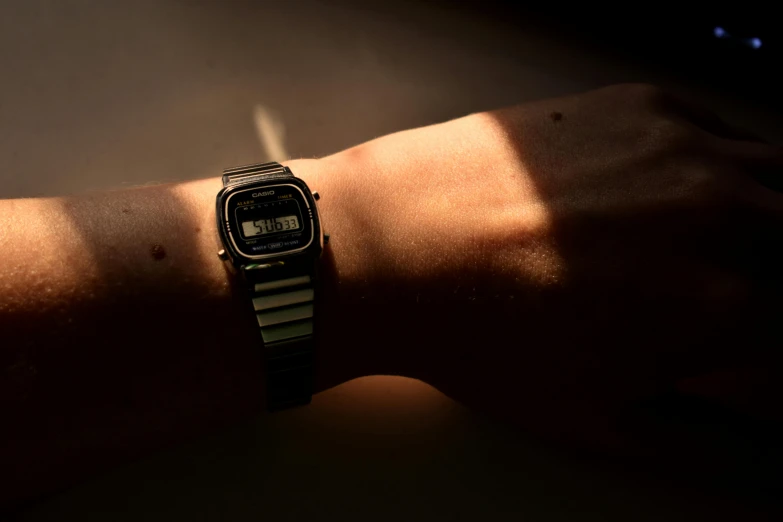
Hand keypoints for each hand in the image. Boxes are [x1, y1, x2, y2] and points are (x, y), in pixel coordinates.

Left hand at [321, 84, 782, 451]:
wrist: (396, 246)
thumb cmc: (480, 336)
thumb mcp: (595, 420)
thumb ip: (706, 445)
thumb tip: (761, 466)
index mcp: (722, 307)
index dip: (775, 365)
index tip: (752, 365)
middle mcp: (720, 215)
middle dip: (776, 285)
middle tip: (734, 303)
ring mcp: (683, 149)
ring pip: (781, 180)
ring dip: (769, 222)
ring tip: (717, 251)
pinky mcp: (643, 105)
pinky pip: (725, 133)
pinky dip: (725, 168)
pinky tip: (678, 195)